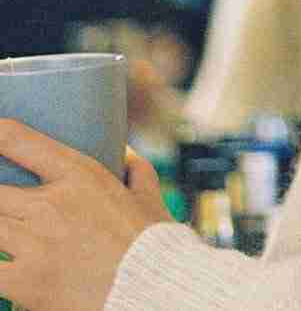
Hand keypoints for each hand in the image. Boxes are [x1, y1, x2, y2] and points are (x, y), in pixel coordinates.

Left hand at [0, 121, 172, 310]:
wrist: (149, 290)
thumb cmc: (151, 245)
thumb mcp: (149, 197)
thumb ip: (135, 169)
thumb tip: (125, 151)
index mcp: (79, 176)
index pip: (22, 143)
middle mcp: (50, 204)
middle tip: (7, 200)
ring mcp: (34, 243)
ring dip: (0, 228)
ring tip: (10, 228)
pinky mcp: (24, 281)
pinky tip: (3, 264)